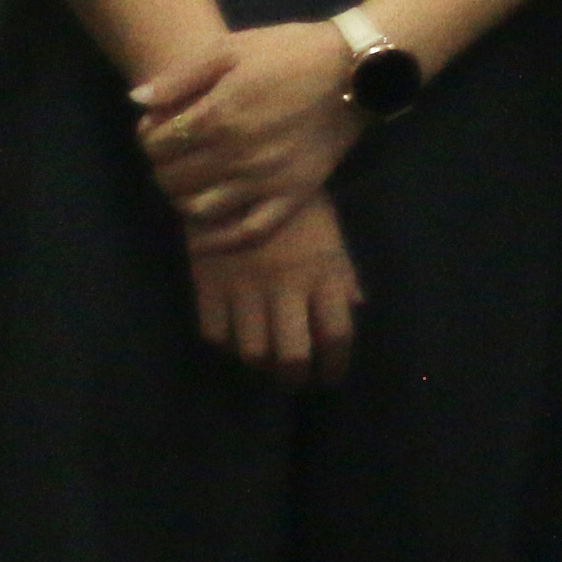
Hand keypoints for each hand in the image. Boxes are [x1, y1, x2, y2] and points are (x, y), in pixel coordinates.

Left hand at [131, 23, 367, 243]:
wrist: (358, 69)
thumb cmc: (292, 52)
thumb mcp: (232, 47)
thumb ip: (181, 76)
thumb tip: (137, 101)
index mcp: (217, 116)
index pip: (155, 144)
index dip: (147, 137)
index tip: (159, 129)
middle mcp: (236, 154)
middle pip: (171, 179)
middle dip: (163, 167)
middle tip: (175, 155)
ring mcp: (265, 180)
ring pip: (198, 209)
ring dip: (183, 199)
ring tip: (190, 184)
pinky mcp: (292, 195)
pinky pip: (248, 232)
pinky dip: (218, 241)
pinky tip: (204, 237)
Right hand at [189, 196, 362, 384]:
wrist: (237, 179)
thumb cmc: (295, 206)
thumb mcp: (331, 235)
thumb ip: (342, 276)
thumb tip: (354, 310)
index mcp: (323, 273)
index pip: (337, 335)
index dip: (336, 365)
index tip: (332, 378)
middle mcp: (285, 288)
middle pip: (292, 355)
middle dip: (296, 378)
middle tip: (297, 382)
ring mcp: (244, 290)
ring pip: (252, 352)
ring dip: (262, 367)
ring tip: (267, 367)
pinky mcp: (208, 287)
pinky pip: (216, 335)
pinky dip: (227, 347)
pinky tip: (236, 343)